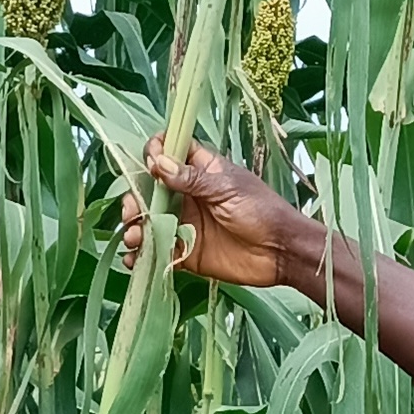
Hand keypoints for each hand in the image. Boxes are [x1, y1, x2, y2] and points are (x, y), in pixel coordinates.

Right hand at [120, 140, 305, 290]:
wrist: (280, 252)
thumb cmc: (261, 211)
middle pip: (148, 190)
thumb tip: (158, 163)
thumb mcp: (227, 189)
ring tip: (135, 238)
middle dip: (135, 200)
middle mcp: (187, 195)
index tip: (151, 165)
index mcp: (199, 170)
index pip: (169, 152)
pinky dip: (142, 256)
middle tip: (134, 213)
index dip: (155, 154)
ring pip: (147, 221)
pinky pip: (157, 251)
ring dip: (134, 229)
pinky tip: (136, 260)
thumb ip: (192, 178)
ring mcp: (184, 224)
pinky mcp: (185, 252)